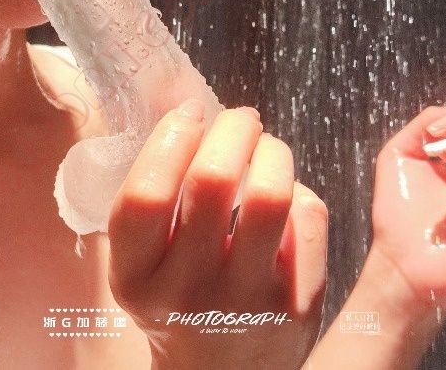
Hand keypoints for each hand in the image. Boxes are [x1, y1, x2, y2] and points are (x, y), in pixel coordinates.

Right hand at [107, 99, 326, 369]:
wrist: (217, 369)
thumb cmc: (176, 294)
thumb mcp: (144, 258)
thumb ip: (151, 194)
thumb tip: (182, 101)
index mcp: (136, 278)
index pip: (144, 195)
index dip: (170, 138)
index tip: (190, 114)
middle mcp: (188, 294)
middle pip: (211, 180)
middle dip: (231, 127)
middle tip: (239, 119)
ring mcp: (247, 302)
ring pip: (271, 193)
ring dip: (271, 150)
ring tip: (264, 147)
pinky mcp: (298, 305)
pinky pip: (309, 216)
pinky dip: (299, 189)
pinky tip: (285, 195)